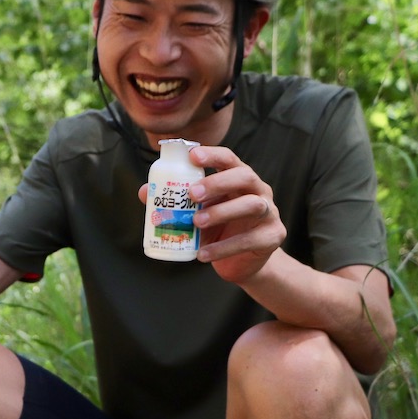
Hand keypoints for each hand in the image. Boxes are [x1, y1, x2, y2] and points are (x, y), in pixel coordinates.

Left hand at [187, 145, 285, 282]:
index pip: (230, 159)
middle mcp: (258, 191)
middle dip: (218, 182)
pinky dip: (223, 247)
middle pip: (245, 176)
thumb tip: (146, 192)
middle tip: (192, 194)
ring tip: (196, 223)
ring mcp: (269, 213)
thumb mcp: (197, 213)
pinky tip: (203, 254)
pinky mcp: (272, 237)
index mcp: (239, 179)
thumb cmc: (218, 230)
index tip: (192, 156)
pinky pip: (249, 240)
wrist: (242, 263)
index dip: (213, 155)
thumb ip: (176, 202)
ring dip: (221, 212)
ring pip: (252, 205)